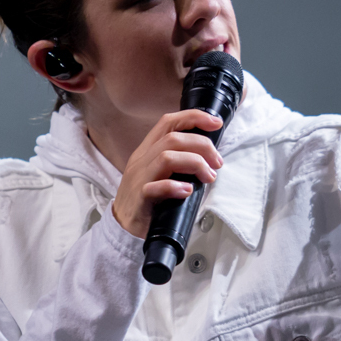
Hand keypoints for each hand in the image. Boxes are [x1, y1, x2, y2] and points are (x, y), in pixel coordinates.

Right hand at [111, 110, 224, 237]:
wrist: (123, 223)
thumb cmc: (149, 196)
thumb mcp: (161, 170)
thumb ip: (180, 158)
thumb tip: (211, 154)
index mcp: (148, 149)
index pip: (168, 122)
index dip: (194, 117)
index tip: (216, 123)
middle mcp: (142, 160)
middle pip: (173, 139)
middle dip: (202, 146)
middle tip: (217, 163)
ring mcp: (139, 178)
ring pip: (166, 158)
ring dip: (195, 164)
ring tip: (209, 177)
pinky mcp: (139, 199)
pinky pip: (154, 187)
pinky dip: (174, 187)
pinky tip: (187, 191)